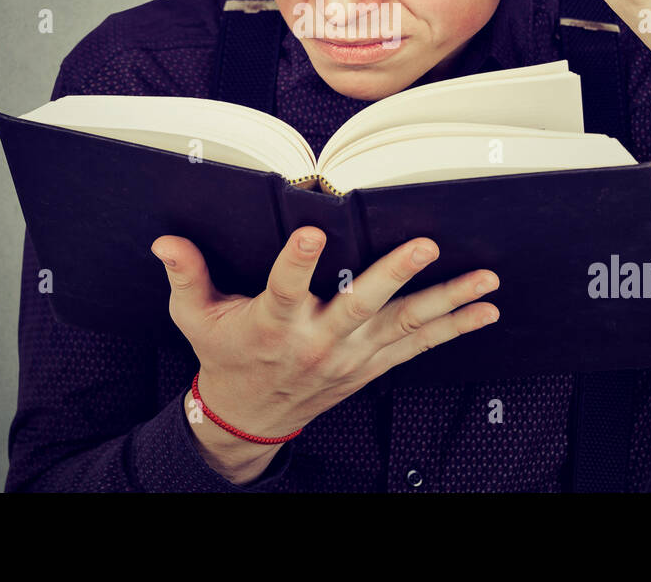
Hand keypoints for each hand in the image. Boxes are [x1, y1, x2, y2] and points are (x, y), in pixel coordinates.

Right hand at [150, 226, 498, 439]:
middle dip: (394, 275)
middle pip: (360, 305)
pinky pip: (419, 346)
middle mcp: (317, 340)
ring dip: (446, 301)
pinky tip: (484, 311)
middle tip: (423, 246)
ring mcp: (350, 355)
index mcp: (272, 324)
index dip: (297, 262)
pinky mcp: (371, 365)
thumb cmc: (225, 356)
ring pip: (403, 325)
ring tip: (483, 281)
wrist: (249, 416)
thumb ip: (186, 276)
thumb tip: (166, 242)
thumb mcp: (195, 317)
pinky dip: (454, 328)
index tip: (311, 233)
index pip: (284, 288)